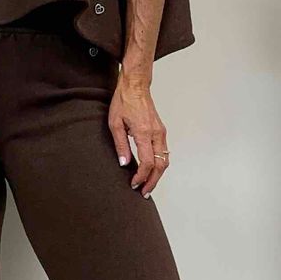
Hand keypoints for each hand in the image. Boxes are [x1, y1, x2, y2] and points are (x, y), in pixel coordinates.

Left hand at [107, 70, 169, 195]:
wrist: (136, 87)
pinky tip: (151, 171)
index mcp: (144, 132)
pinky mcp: (161, 131)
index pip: (147, 162)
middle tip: (144, 192)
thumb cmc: (124, 102)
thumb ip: (120, 145)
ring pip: (165, 160)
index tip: (133, 184)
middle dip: (153, 181)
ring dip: (158, 175)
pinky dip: (160, 165)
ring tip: (148, 185)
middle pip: (160, 165)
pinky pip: (164, 153)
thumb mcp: (115, 123)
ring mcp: (161, 132)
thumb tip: (124, 163)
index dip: (141, 176)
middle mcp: (156, 134)